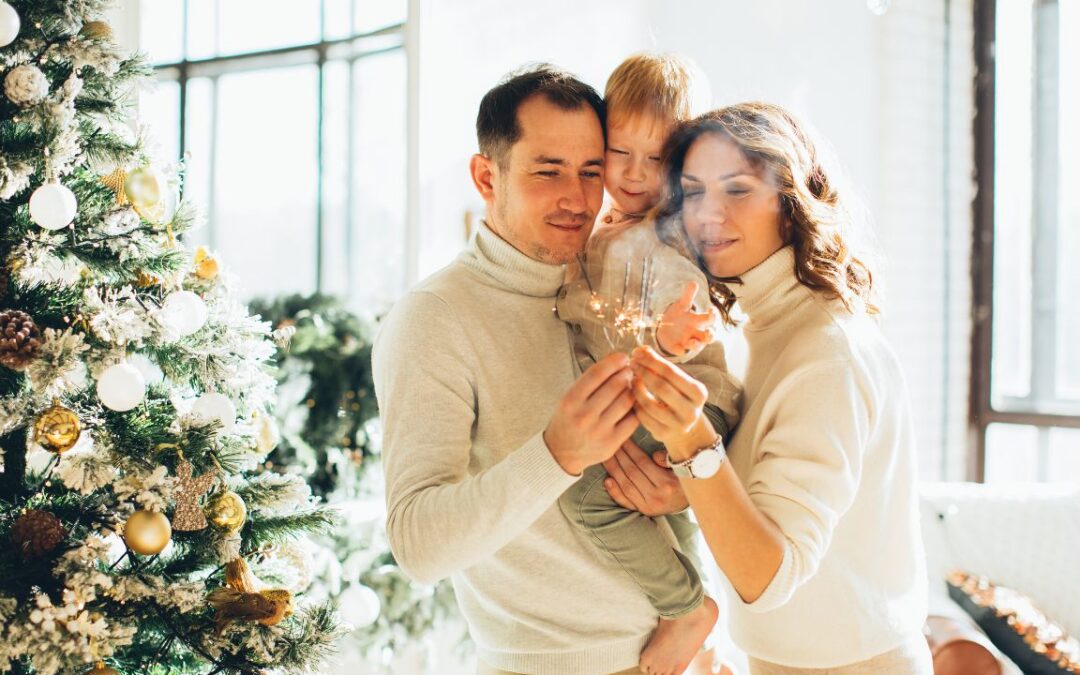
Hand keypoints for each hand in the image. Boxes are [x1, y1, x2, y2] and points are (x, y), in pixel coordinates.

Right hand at [544, 352, 638, 475]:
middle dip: (626, 373)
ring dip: (633, 389)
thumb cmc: (568, 419)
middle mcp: (584, 415)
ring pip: (627, 401)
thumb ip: (590, 382)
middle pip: (615, 385)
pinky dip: (636, 408)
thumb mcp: (570, 397)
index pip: (597, 373)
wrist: (561, 452)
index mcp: (571, 400)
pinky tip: (634, 403)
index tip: (622, 357)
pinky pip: (632, 420)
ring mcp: (599, 431)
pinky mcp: (611, 443)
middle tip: (630, 370)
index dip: (613, 361)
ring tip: (632, 384)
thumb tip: (618, 363)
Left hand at [602, 440, 687, 515]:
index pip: (642, 462)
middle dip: (619, 457)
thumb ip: (668, 459)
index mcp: (667, 483)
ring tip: (606, 458)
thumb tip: (655, 455)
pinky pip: (626, 502)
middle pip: (631, 473)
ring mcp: (649, 506)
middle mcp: (657, 496)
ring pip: (626, 486)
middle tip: (611, 445)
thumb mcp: (682, 467)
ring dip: (613, 470)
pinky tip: (607, 480)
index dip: (630, 449)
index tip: (622, 439)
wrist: (689, 501)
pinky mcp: (644, 512)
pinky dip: (615, 491)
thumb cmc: (685, 479)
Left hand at [629, 345, 709, 448]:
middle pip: (660, 387)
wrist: (685, 429)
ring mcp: (678, 425)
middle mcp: (692, 411)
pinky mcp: (664, 435)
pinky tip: (632, 395)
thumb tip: (641, 350)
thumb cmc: (678, 397)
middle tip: (632, 364)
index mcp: (698, 393)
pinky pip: (644, 417)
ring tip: (631, 379)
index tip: (637, 352)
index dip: (651, 361)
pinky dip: (635, 404)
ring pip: (649, 404)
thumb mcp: (678, 382)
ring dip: (636, 389)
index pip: (671, 372)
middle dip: (643, 372)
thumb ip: (662, 366)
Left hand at [655, 282, 715, 356]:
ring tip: (692, 341)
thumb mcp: (682, 305)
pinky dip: (680, 350)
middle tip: (709, 332)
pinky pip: (680, 351)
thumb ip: (688, 295)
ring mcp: (687, 341)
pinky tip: (679, 349)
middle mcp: (696, 332)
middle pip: (709, 336)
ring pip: (697, 345)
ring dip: (696, 344)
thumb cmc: (679, 316)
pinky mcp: (677, 347)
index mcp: (698, 321)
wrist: (665, 328)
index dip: (713, 315)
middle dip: (711, 335)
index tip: (711, 309)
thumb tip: (694, 282)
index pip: (711, 319)